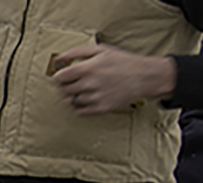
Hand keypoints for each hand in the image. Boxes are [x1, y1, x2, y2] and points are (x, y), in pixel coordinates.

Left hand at [52, 44, 175, 115]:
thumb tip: (59, 58)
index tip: (63, 75)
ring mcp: (95, 98)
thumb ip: (76, 52)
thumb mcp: (100, 50)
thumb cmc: (122, 61)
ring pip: (71, 101)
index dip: (58, 76)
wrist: (144, 77)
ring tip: (83, 89)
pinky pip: (80, 112)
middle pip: (63, 91)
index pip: (59, 78)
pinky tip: (88, 98)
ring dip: (73, 96)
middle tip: (73, 82)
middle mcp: (89, 84)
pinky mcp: (101, 109)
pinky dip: (80, 106)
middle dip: (65, 86)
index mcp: (87, 68)